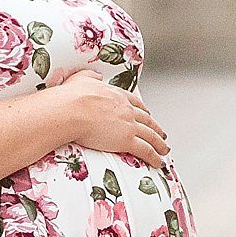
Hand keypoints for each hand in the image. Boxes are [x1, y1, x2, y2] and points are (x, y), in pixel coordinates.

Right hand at [49, 68, 168, 165]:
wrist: (71, 109)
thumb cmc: (72, 97)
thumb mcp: (82, 78)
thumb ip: (91, 76)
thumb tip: (96, 75)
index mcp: (116, 95)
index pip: (135, 103)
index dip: (143, 110)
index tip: (147, 114)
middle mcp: (126, 109)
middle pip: (147, 120)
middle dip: (155, 128)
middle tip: (161, 134)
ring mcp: (129, 125)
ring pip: (150, 136)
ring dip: (159, 144)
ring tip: (164, 150)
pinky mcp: (127, 140)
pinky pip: (145, 150)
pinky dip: (154, 156)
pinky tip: (158, 161)